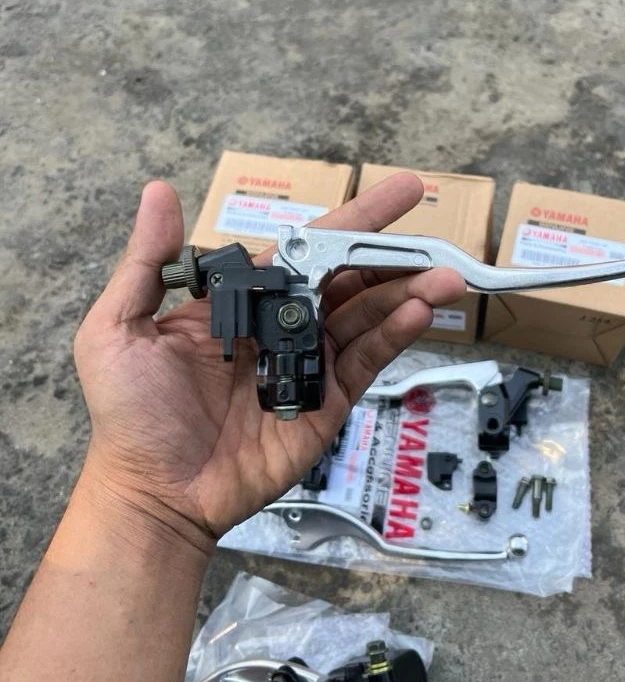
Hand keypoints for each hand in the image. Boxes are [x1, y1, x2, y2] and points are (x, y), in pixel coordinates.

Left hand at [74, 173, 464, 551]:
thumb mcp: (120, 327)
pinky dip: (393, 336)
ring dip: (408, 294)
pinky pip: (364, 361)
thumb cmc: (132, 412)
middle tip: (440, 239)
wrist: (155, 491)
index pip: (308, 248)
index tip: (402, 193)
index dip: (353, 220)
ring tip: (447, 277)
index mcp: (245, 300)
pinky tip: (417, 314)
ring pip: (367, 317)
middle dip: (395, 256)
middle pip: (349, 278)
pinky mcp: (326, 402)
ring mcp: (309, 362)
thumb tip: (159, 190)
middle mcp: (284, 324)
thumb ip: (149, 260)